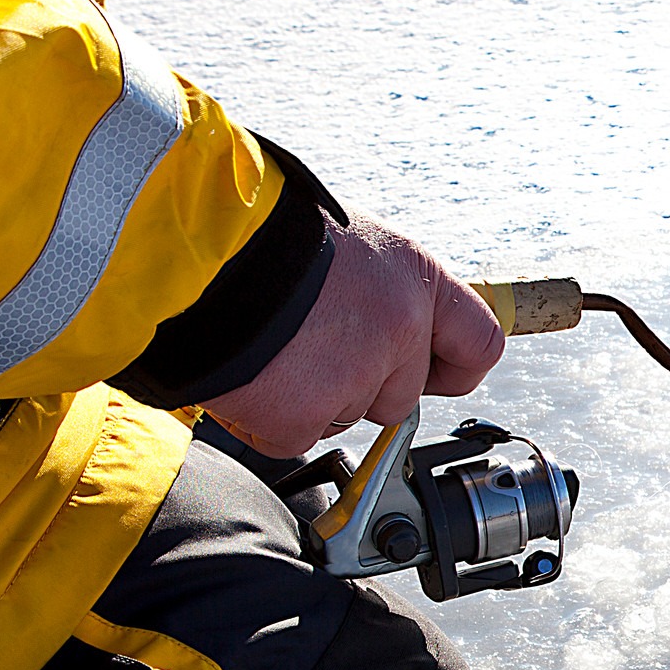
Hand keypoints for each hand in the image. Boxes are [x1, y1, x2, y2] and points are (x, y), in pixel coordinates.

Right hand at [201, 217, 504, 458]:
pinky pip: (294, 436)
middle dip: (360, 384)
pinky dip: (268, 417)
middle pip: (402, 395)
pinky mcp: (302, 417)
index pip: (479, 344)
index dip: (455, 366)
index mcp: (416, 281)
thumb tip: (391, 324)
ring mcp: (354, 379)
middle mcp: (398, 331)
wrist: (190, 250)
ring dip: (310, 396)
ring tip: (270, 345)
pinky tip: (249, 372)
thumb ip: (382, 289)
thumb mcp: (349, 239)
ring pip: (344, 416)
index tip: (438, 372)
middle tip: (309, 346)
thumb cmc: (263, 233)